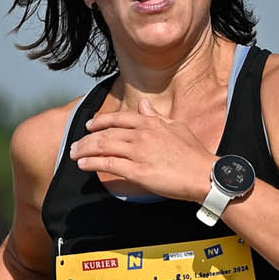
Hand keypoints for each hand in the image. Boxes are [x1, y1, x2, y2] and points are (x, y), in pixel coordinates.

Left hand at [70, 106, 215, 205]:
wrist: (205, 175)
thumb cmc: (193, 154)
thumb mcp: (176, 127)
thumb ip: (156, 117)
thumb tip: (144, 105)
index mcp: (150, 123)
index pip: (118, 118)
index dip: (100, 121)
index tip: (89, 125)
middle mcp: (142, 135)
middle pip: (106, 134)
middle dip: (86, 139)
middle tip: (74, 144)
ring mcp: (139, 153)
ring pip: (103, 147)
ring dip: (84, 150)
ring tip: (73, 154)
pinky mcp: (138, 172)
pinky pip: (108, 165)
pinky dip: (92, 163)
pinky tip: (82, 164)